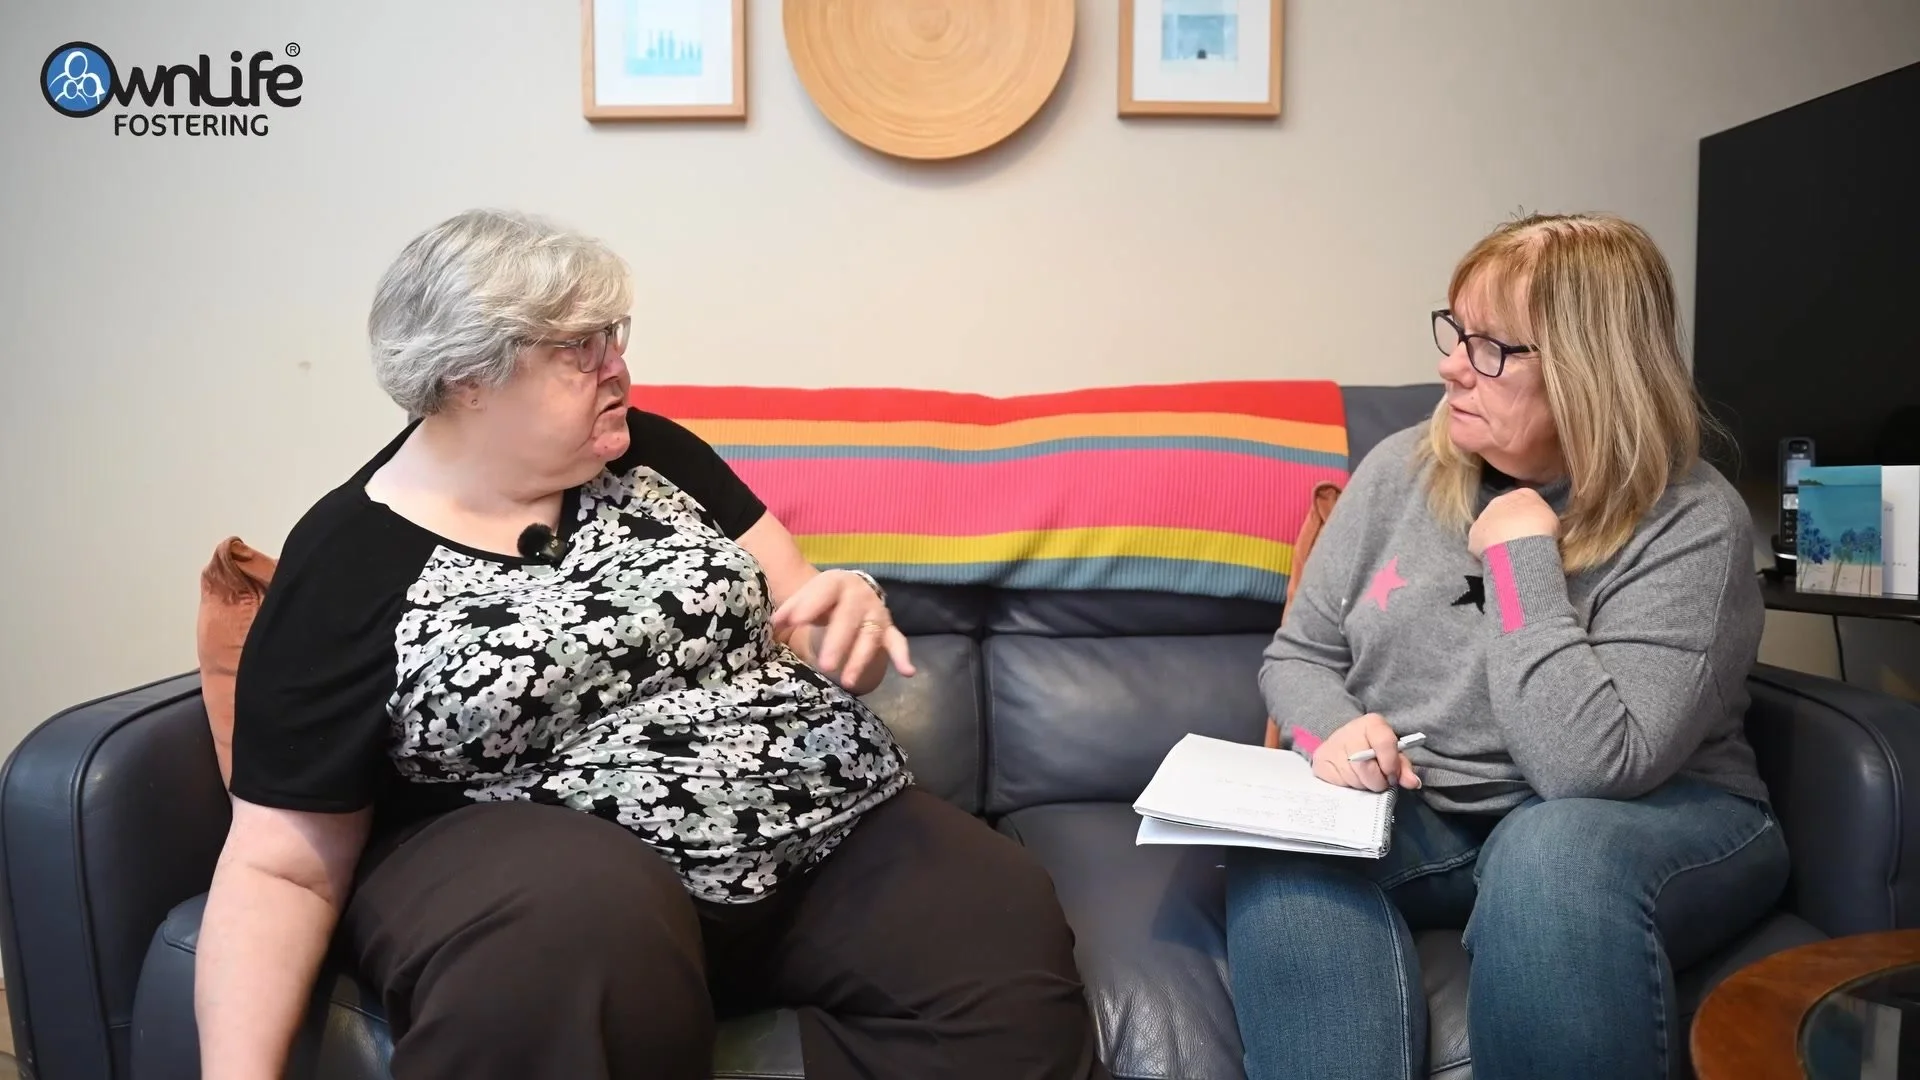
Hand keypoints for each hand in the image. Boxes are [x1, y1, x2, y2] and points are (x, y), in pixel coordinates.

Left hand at [770, 571, 914, 688]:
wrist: (849, 591)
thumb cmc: (822, 599)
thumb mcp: (804, 598)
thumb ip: (789, 611)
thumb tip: (774, 624)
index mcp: (836, 583)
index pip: (823, 592)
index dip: (810, 604)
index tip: (795, 621)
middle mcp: (860, 596)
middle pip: (848, 619)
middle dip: (837, 642)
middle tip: (824, 665)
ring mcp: (876, 613)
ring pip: (870, 636)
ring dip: (859, 659)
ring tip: (847, 681)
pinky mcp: (888, 629)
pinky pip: (897, 642)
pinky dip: (902, 656)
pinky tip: (908, 671)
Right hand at [1312, 713, 1419, 791]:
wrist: (1345, 746)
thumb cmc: (1374, 751)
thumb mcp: (1392, 755)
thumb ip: (1403, 768)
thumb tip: (1413, 782)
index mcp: (1372, 723)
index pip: (1384, 743)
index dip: (1390, 764)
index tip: (1392, 775)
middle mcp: (1349, 731)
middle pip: (1365, 765)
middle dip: (1376, 780)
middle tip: (1379, 781)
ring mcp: (1331, 746)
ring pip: (1352, 777)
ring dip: (1363, 785)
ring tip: (1365, 780)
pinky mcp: (1320, 761)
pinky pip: (1338, 783)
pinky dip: (1348, 787)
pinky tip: (1351, 779)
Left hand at [1468, 488, 1559, 557]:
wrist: (1521, 542)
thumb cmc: (1542, 530)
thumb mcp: (1552, 519)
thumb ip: (1542, 518)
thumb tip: (1537, 525)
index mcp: (1523, 494)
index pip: (1526, 501)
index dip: (1529, 516)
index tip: (1532, 528)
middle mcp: (1500, 500)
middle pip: (1504, 511)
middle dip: (1509, 524)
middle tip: (1518, 540)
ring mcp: (1484, 516)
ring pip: (1489, 526)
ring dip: (1495, 536)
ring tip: (1507, 552)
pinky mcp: (1473, 534)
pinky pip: (1479, 542)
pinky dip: (1485, 549)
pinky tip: (1495, 559)